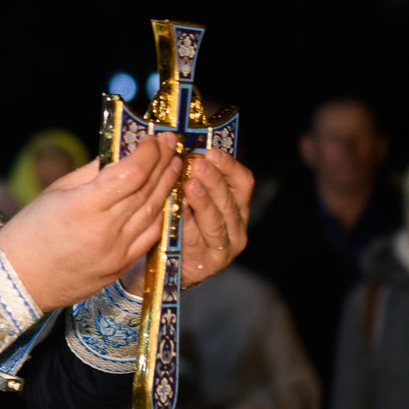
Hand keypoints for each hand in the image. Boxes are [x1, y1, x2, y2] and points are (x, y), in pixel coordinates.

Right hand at [0, 135, 182, 311]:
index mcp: (84, 206)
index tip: (152, 138)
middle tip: (170, 143)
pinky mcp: (120, 267)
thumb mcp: (55, 192)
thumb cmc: (29, 232)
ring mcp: (116, 252)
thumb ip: (92, 171)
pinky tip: (164, 199)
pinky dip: (160, 215)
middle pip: (146, 190)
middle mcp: (105, 230)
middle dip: (162, 162)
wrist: (18, 281)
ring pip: (153, 213)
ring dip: (167, 187)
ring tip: (174, 166)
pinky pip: (149, 237)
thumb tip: (120, 152)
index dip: (148, 152)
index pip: (131, 173)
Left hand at [175, 149, 253, 286]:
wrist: (165, 265)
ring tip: (189, 185)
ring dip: (204, 202)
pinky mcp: (208, 265)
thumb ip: (192, 177)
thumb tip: (176, 143)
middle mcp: (236, 227)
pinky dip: (187, 225)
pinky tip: (178, 211)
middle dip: (214, 180)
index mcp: (236, 206)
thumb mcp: (189, 199)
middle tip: (197, 163)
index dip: (229, 166)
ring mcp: (224, 248)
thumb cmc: (177, 224)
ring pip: (217, 222)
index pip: (243, 182)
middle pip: (230, 201)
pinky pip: (197, 241)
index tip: (212, 151)